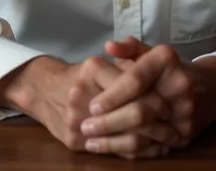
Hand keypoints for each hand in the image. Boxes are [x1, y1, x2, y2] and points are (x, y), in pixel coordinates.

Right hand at [0, 55, 175, 158]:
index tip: (170, 99)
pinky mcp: (74, 141)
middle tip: (173, 120)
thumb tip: (157, 74)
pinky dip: (135, 151)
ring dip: (151, 139)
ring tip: (168, 136)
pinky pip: (111, 151)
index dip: (155, 94)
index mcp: (93, 69)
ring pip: (125, 136)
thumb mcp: (102, 62)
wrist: (42, 89)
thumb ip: (127, 63)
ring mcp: (76, 119)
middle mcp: (82, 93)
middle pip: (133, 111)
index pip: (134, 85)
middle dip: (158, 118)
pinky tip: (151, 148)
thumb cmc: (79, 75)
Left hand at [82, 38, 215, 152]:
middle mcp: (179, 85)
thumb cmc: (170, 68)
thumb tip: (108, 46)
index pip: (136, 80)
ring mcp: (184, 113)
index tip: (92, 106)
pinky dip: (128, 150)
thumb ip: (129, 49)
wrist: (211, 87)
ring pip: (145, 133)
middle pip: (140, 110)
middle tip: (84, 126)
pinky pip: (153, 147)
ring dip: (114, 140)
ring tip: (90, 141)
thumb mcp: (151, 52)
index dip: (112, 95)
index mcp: (166, 60)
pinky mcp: (185, 135)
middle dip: (109, 121)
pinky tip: (110, 149)